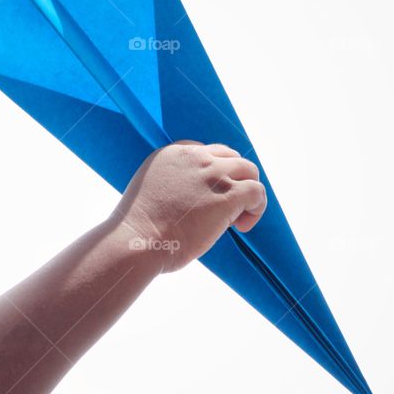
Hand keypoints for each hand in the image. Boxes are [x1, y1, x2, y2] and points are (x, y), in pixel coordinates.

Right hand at [110, 140, 266, 272]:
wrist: (137, 241)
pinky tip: (242, 226)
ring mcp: (213, 174)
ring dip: (247, 193)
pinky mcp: (228, 195)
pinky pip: (257, 191)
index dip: (213, 175)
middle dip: (233, 181)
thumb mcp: (150, 191)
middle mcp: (195, 157)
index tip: (206, 198)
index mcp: (172, 153)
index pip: (207, 153)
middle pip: (231, 158)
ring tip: (236, 219)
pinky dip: (256, 208)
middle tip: (222, 210)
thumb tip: (192, 200)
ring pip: (249, 170)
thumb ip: (171, 185)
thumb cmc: (138, 228)